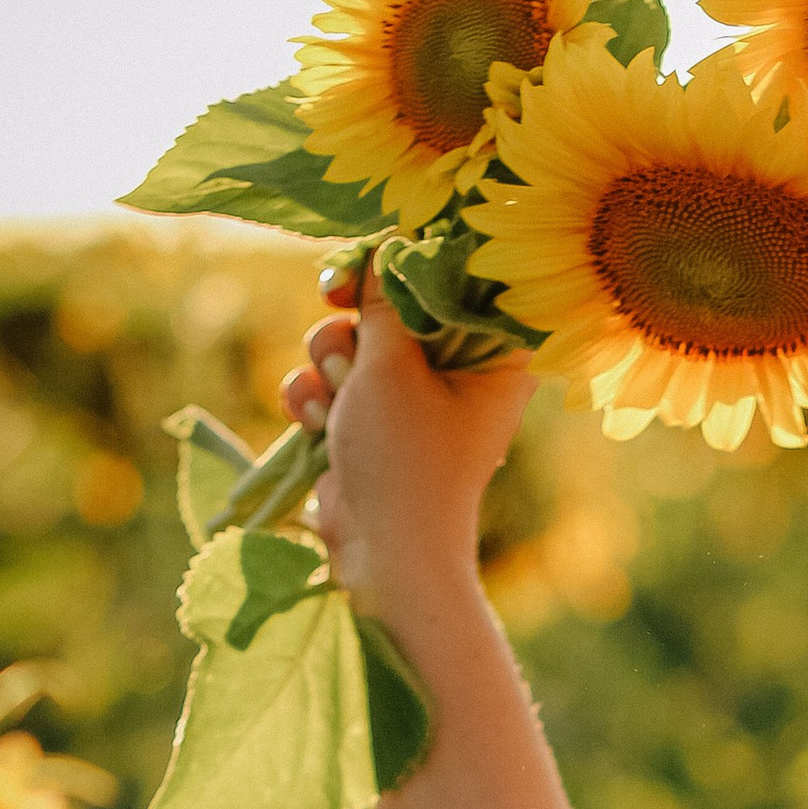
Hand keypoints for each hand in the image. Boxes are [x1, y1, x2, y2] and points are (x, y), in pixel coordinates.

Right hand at [280, 265, 530, 611]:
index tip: (360, 274)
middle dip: (351, 328)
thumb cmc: (405, 459)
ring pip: (350, 343)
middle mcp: (458, 375)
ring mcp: (411, 403)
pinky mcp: (372, 426)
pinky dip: (315, 399)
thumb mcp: (392, 365)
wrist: (386, 555)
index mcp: (493, 357)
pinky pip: (331, 384)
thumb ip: (383, 300)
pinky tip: (313, 426)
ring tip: (333, 403)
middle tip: (344, 343)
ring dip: (326, 366)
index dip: (399, 268)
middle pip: (390, 307)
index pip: (449, 280)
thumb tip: (381, 253)